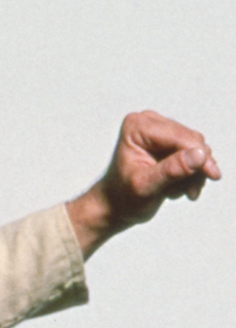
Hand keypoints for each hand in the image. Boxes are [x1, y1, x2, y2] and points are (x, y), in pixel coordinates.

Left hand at [68, 112, 220, 258]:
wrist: (115, 206)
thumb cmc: (122, 198)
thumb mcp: (146, 187)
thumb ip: (172, 170)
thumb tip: (200, 155)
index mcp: (137, 127)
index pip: (179, 137)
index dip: (199, 155)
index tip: (212, 175)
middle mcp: (148, 122)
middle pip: (190, 139)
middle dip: (195, 167)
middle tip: (190, 191)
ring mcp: (159, 130)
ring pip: (195, 147)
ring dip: (192, 173)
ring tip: (176, 192)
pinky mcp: (168, 140)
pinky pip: (192, 153)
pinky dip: (189, 172)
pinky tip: (176, 188)